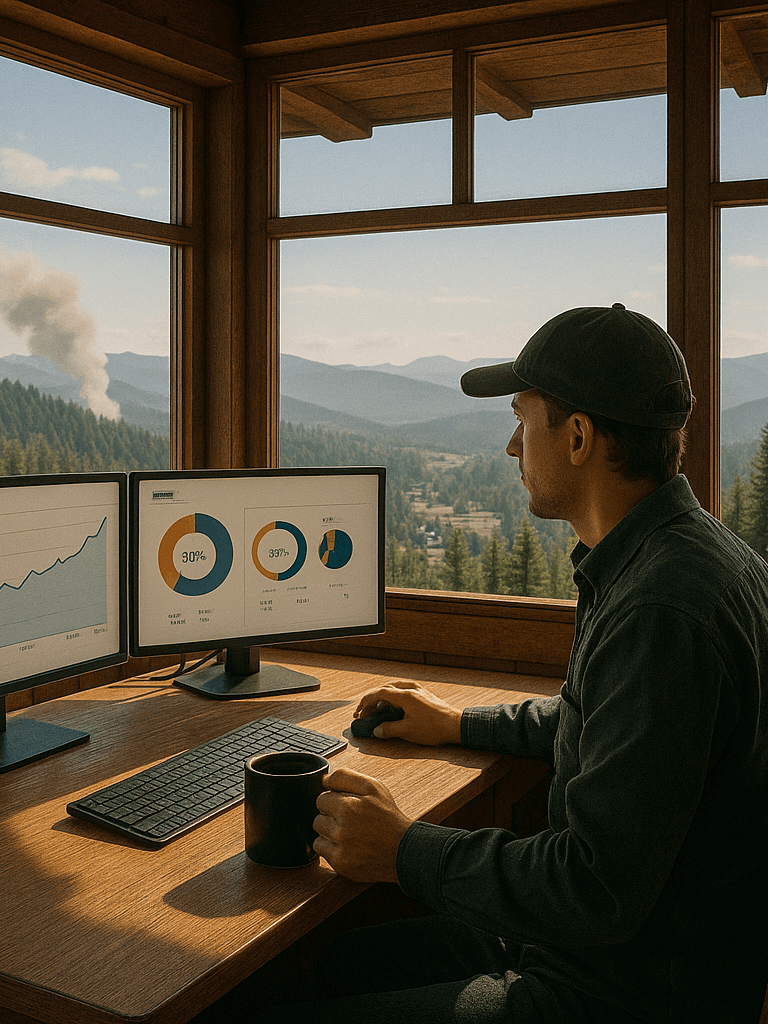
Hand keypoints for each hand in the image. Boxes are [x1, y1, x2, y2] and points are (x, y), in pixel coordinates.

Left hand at [313, 768, 411, 882]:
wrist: (404, 850)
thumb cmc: (388, 817)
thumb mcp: (373, 787)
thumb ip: (345, 777)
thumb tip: (323, 780)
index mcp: (348, 806)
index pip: (321, 799)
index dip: (334, 801)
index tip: (348, 807)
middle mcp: (341, 829)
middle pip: (317, 817)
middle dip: (330, 817)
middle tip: (351, 821)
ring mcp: (341, 849)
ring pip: (318, 834)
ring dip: (329, 833)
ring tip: (350, 834)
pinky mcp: (341, 865)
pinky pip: (321, 851)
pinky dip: (330, 848)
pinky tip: (347, 846)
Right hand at [354, 681, 462, 745]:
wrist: (456, 725)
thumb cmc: (434, 728)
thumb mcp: (408, 731)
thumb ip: (389, 730)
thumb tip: (377, 730)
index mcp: (405, 695)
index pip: (378, 693)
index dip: (365, 702)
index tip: (359, 711)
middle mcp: (410, 689)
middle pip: (385, 689)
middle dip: (372, 701)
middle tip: (364, 713)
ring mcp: (418, 690)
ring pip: (394, 689)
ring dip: (383, 699)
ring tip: (376, 712)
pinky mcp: (423, 695)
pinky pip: (403, 692)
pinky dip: (393, 699)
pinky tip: (393, 709)